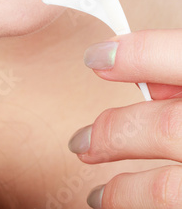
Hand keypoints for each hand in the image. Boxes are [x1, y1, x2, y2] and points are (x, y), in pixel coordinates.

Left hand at [69, 29, 181, 207]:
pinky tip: (118, 206)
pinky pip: (168, 208)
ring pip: (164, 189)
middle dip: (112, 133)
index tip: (96, 58)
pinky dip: (133, 206)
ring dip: (120, 191)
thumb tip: (145, 77)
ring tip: (95, 195)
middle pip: (165, 129)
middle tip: (79, 143)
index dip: (138, 54)